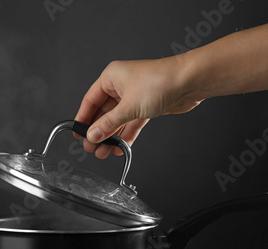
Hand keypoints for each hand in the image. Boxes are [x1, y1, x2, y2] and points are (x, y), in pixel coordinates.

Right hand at [74, 57, 202, 158]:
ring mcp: (134, 96)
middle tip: (91, 147)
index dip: (83, 118)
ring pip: (117, 119)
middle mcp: (120, 85)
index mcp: (111, 77)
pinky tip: (121, 146)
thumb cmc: (160, 82)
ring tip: (104, 151)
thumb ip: (108, 123)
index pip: (90, 101)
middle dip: (98, 131)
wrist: (189, 82)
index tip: (78, 134)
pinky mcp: (146, 105)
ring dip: (111, 136)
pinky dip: (126, 134)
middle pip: (103, 112)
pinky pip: (131, 122)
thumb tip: (93, 134)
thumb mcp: (128, 106)